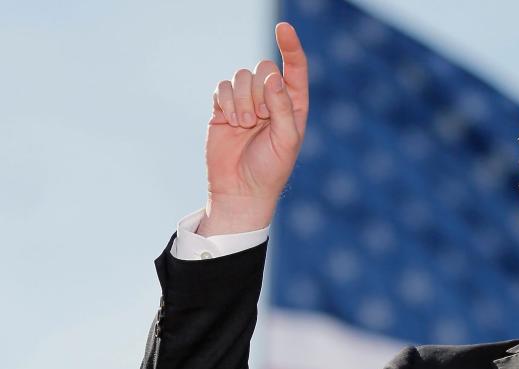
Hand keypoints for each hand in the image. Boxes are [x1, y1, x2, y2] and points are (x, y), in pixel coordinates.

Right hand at [199, 22, 308, 235]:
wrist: (240, 190)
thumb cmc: (270, 169)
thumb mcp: (286, 139)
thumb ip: (282, 107)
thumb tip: (272, 77)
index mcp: (293, 104)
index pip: (295, 68)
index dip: (291, 46)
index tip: (283, 27)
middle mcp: (270, 99)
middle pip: (263, 68)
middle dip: (260, 91)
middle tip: (259, 120)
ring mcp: (246, 102)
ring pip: (241, 76)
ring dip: (243, 99)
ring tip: (245, 125)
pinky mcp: (223, 107)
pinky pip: (223, 87)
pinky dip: (227, 102)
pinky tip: (231, 121)